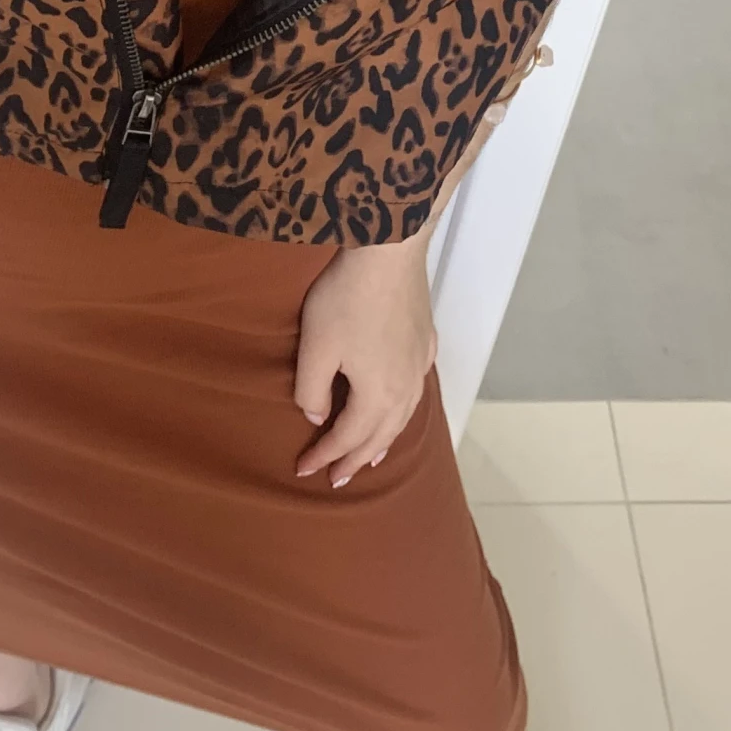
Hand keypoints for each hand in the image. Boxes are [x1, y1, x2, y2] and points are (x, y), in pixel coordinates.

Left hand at [293, 237, 435, 487]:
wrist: (390, 251)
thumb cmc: (347, 299)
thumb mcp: (315, 347)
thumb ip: (311, 390)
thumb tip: (316, 416)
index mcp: (378, 396)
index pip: (347, 438)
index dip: (324, 456)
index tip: (303, 470)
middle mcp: (406, 388)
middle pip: (379, 436)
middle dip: (354, 460)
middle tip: (336, 479)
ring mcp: (420, 364)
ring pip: (402, 417)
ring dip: (382, 441)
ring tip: (369, 458)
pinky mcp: (427, 341)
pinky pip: (415, 391)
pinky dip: (402, 411)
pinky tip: (399, 406)